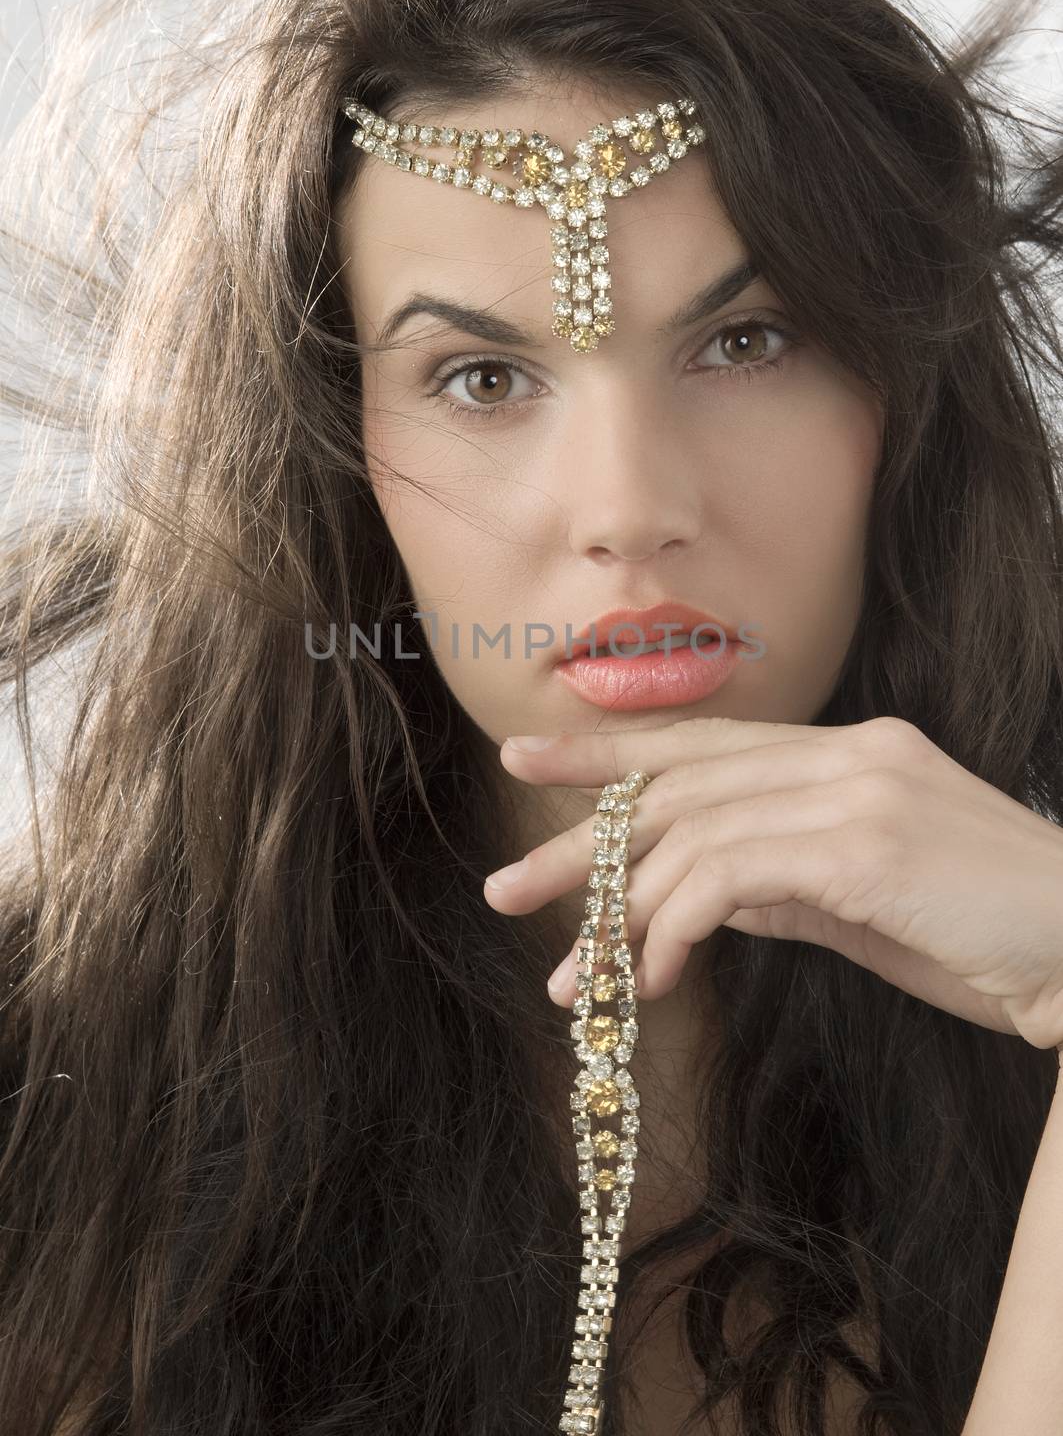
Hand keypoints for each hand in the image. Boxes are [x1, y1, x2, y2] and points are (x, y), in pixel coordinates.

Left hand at [482, 716, 1062, 1055]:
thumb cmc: (985, 937)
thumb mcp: (866, 906)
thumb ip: (785, 883)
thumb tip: (698, 895)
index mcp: (849, 752)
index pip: (705, 739)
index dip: (609, 751)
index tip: (527, 757)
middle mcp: (847, 753)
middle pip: (678, 783)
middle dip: (583, 844)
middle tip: (506, 891)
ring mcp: (858, 791)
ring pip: (691, 831)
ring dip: (618, 913)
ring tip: (575, 984)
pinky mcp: (864, 846)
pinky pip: (728, 876)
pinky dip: (672, 928)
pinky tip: (652, 980)